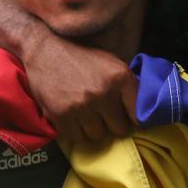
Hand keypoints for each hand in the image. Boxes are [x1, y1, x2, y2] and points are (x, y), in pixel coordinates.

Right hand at [22, 37, 137, 141]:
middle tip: (105, 116)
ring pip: (98, 136)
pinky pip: (77, 137)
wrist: (45, 49)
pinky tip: (73, 116)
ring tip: (87, 114)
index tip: (126, 117)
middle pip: (119, 129)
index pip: (138, 115)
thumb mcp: (112, 63)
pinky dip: (76, 130)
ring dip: (94, 128)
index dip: (132, 118)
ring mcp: (82, 105)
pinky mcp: (61, 115)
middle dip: (113, 124)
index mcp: (120, 77)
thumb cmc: (81, 57)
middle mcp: (103, 92)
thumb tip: (142, 111)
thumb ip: (127, 86)